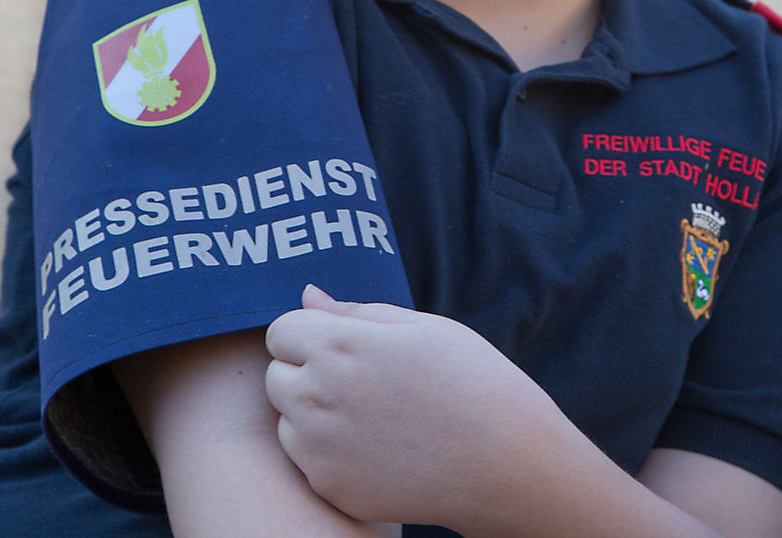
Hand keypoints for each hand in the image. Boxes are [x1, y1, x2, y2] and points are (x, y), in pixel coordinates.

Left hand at [263, 285, 571, 528]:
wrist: (505, 463)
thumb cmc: (471, 381)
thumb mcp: (422, 328)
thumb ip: (355, 311)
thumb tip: (307, 295)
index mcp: (339, 345)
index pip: (281, 329)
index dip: (310, 334)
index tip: (344, 346)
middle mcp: (319, 395)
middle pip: (276, 375)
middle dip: (306, 373)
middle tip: (362, 382)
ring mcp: (320, 447)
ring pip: (287, 418)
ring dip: (312, 413)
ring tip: (373, 416)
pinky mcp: (330, 486)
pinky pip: (307, 460)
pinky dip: (329, 453)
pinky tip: (377, 448)